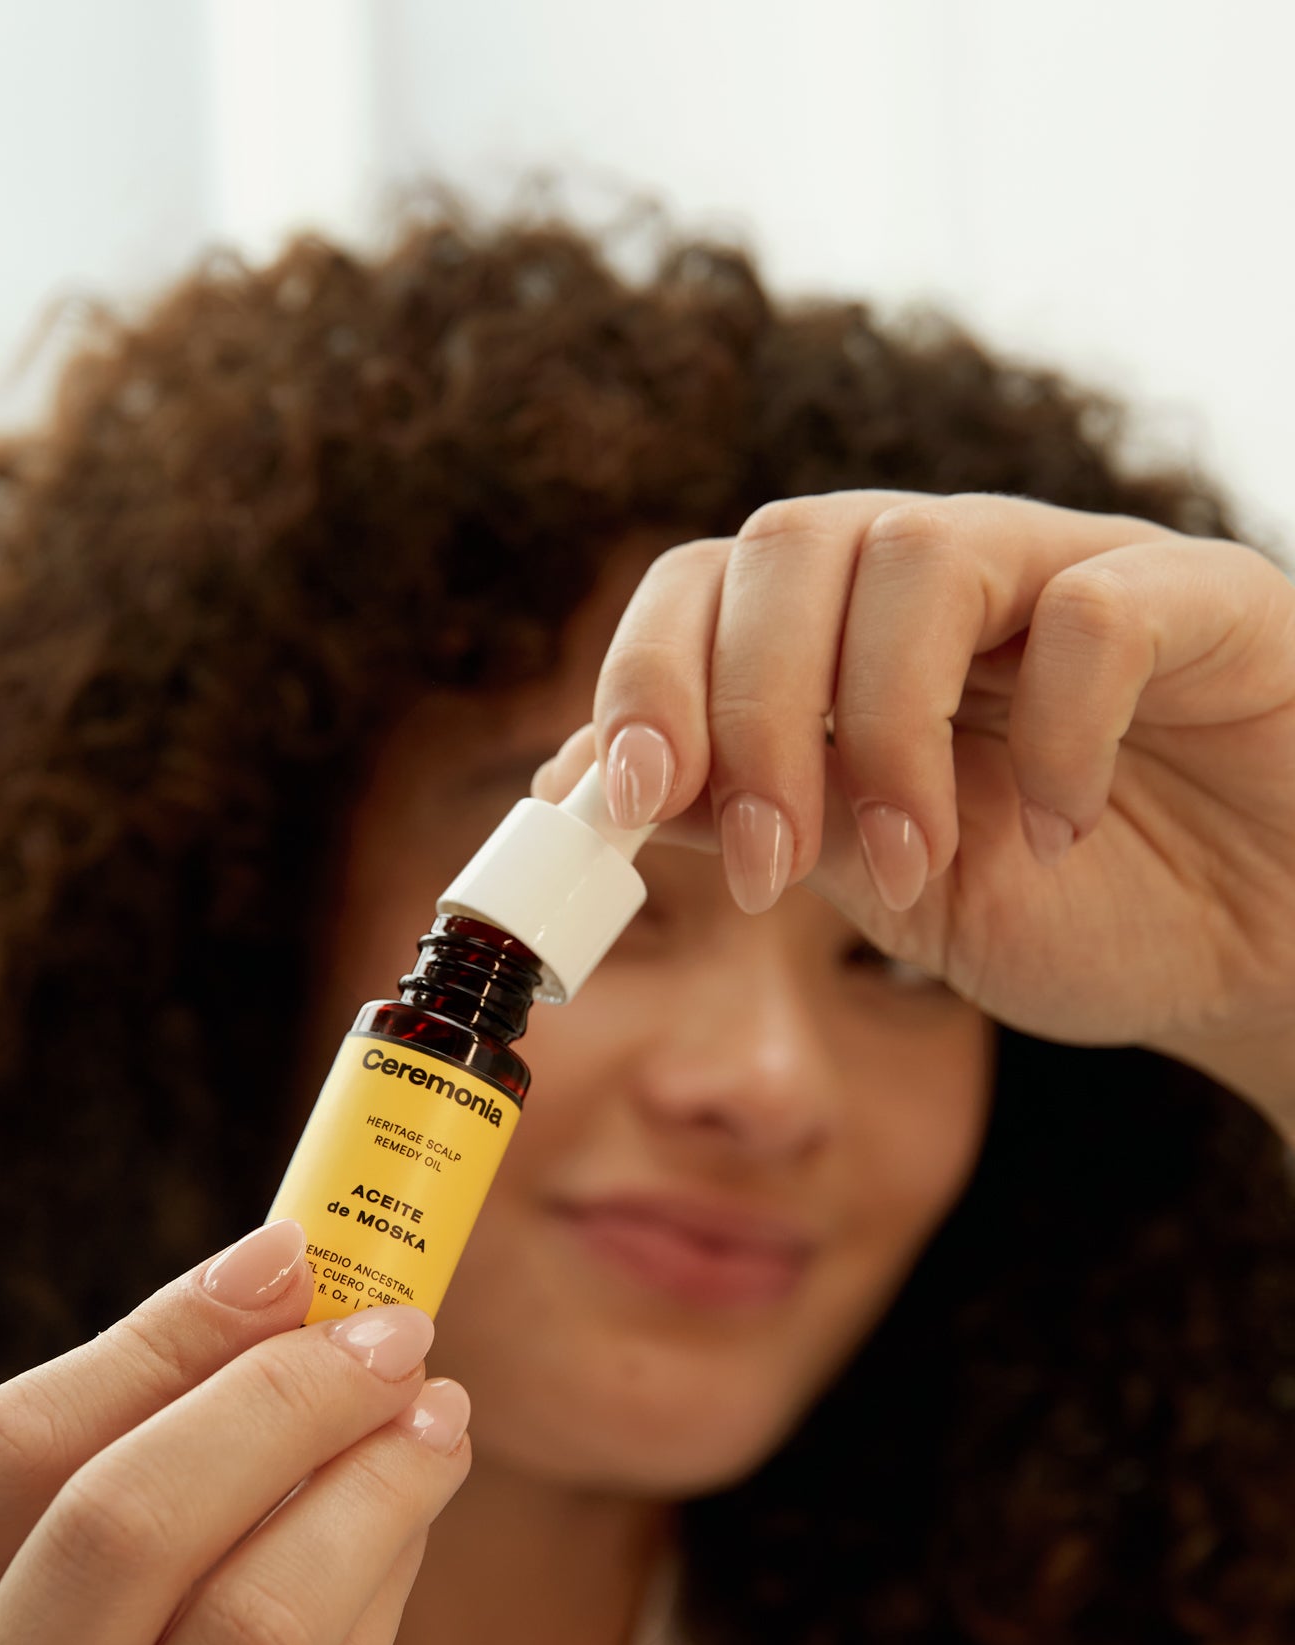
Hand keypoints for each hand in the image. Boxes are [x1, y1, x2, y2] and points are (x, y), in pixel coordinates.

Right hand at [0, 1220, 469, 1644]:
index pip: (1, 1462)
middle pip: (117, 1525)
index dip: (157, 1335)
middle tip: (383, 1324)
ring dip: (367, 1482)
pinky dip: (388, 1586)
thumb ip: (96, 1551)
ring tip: (434, 1410)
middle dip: (276, 1394)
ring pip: (248, 1623)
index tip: (281, 1255)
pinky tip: (419, 1514)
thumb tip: (281, 1329)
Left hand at [539, 492, 1294, 1083]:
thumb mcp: (876, 875)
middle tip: (767, 868)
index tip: (626, 801)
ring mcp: (1073, 571)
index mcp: (851, 639)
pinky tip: (1060, 824)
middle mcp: (949, 580)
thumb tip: (573, 787)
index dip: (645, 677)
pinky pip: (1100, 606)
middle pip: (790, 543)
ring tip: (909, 867)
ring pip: (920, 555)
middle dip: (748, 714)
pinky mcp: (1204, 598)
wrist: (1258, 946)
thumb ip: (744, 813)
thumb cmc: (1077, 904)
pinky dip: (1058, 728)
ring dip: (884, 732)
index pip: (707, 584)